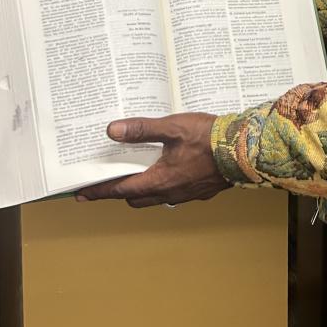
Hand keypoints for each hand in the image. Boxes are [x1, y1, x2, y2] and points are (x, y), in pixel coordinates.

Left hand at [75, 112, 230, 208]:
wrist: (245, 150)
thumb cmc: (209, 139)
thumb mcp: (172, 127)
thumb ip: (142, 129)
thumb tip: (112, 131)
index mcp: (159, 180)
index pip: (120, 189)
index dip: (99, 191)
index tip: (81, 194)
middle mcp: (170, 193)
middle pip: (136, 198)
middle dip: (120, 192)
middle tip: (110, 181)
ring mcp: (187, 194)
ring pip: (156, 198)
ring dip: (144, 190)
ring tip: (139, 174)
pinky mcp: (202, 191)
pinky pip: (176, 194)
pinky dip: (166, 186)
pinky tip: (172, 170)